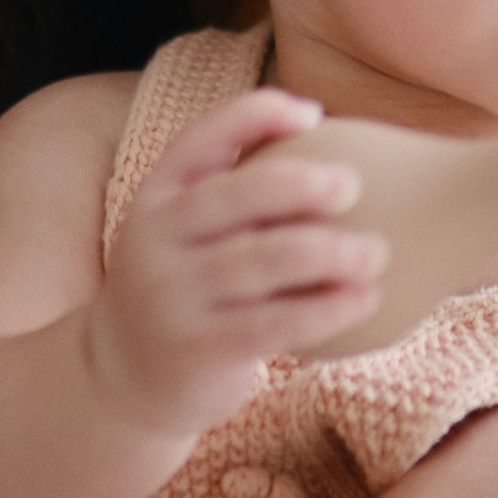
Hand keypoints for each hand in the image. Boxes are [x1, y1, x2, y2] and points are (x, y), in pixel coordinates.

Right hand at [85, 90, 385, 434]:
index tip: (313, 116)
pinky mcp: (199, 350)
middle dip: (301, 184)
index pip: (201, 139)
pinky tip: (366, 300)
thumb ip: (234, 196)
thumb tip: (328, 139)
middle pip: (236, 197)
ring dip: (329, 252)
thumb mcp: (183, 234)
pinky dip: (327, 309)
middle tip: (353, 185)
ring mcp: (173, 297)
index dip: (256, 116)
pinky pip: (274, 323)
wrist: (123, 381)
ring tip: (374, 253)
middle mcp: (155, 240)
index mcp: (156, 196)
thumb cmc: (185, 290)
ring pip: (261, 261)